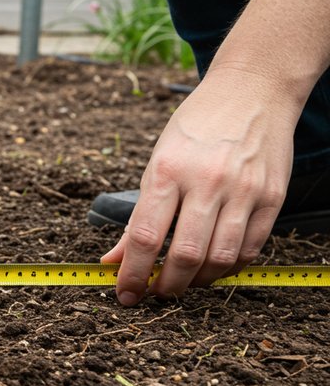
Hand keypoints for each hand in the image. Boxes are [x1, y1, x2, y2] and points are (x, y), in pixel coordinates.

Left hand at [102, 66, 297, 304]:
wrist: (252, 91)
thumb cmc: (194, 129)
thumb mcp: (156, 163)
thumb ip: (138, 215)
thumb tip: (112, 261)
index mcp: (167, 172)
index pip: (144, 236)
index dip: (132, 273)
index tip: (124, 294)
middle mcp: (206, 182)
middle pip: (184, 254)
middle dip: (166, 286)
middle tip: (157, 292)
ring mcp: (243, 190)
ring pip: (220, 259)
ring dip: (197, 281)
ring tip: (184, 281)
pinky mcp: (272, 196)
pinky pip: (250, 248)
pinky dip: (229, 268)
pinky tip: (214, 266)